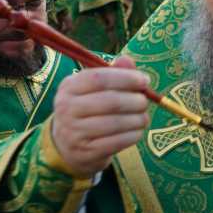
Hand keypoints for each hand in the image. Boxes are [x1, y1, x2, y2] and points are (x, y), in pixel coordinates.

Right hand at [49, 58, 152, 174]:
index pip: (99, 78)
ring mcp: (74, 132)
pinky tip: (137, 131)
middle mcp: (67, 108)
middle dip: (135, 100)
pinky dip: (133, 135)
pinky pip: (117, 142)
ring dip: (137, 119)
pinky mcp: (86, 152)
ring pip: (116, 123)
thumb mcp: (94, 89)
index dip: (126, 78)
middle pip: (110, 101)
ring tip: (143, 117)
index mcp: (69, 87)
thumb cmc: (88, 110)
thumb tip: (127, 60)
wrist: (69, 146)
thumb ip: (112, 73)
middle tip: (145, 102)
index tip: (144, 80)